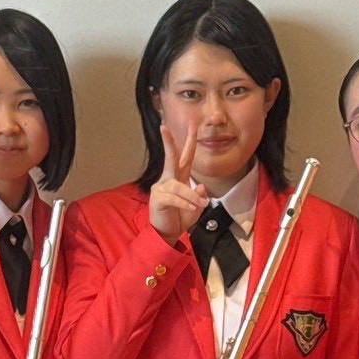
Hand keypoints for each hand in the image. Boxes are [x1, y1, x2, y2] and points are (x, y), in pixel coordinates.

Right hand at [148, 123, 208, 243]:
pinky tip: (190, 207)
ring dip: (191, 196)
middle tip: (165, 127)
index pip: (186, 157)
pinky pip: (174, 198)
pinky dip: (184, 202)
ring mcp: (162, 188)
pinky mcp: (158, 199)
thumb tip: (201, 187)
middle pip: (171, 158)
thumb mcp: (195, 207)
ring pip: (178, 186)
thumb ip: (199, 196)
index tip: (192, 124)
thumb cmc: (179, 218)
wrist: (167, 234)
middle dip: (169, 142)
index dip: (190, 141)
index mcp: (179, 178)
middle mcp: (169, 179)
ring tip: (200, 205)